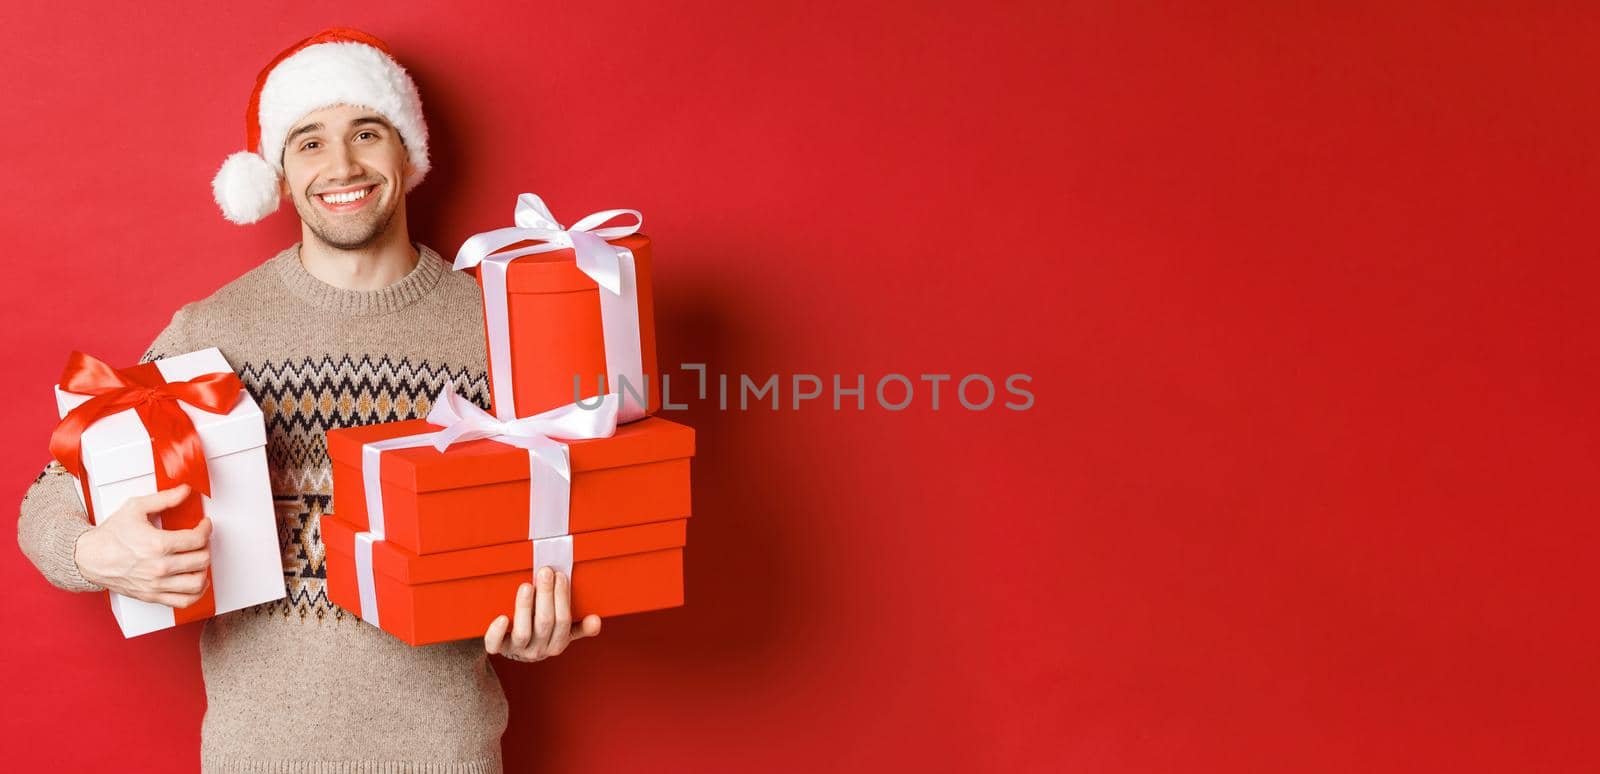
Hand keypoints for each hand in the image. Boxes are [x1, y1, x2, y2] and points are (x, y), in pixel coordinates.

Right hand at [73, 483, 211, 607]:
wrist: (89, 557)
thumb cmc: (110, 535)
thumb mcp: (135, 508)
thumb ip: (164, 499)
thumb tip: (184, 491)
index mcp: (157, 544)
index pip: (197, 539)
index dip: (206, 529)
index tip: (204, 525)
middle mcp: (159, 567)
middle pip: (201, 560)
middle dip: (206, 546)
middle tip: (201, 540)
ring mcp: (156, 584)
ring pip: (197, 582)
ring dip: (204, 569)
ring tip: (199, 560)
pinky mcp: (152, 596)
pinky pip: (184, 601)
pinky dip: (197, 592)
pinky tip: (197, 581)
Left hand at [484, 566, 600, 661]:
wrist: (509, 650)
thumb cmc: (538, 634)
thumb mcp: (561, 633)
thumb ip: (579, 627)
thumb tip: (596, 620)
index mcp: (556, 644)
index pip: (563, 622)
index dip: (562, 598)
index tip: (560, 576)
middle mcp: (538, 650)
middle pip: (545, 623)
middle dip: (546, 595)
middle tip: (545, 572)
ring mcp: (517, 650)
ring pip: (523, 632)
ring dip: (525, 607)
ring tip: (526, 586)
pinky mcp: (498, 648)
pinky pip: (495, 645)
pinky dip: (497, 632)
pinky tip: (502, 618)